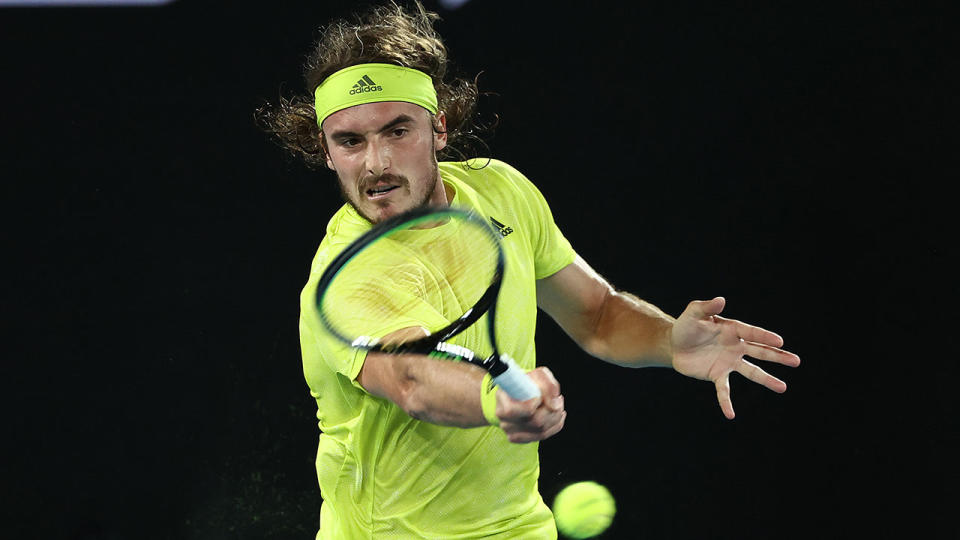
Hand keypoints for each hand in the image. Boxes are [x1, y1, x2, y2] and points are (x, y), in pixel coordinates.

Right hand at [496, 366, 566, 442]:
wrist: (520, 391)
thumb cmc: (528, 382)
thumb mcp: (538, 375)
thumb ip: (548, 384)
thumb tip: (554, 404)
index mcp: (502, 397)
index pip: (514, 410)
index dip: (533, 404)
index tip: (540, 397)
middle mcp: (502, 416)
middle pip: (534, 422)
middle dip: (552, 411)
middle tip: (557, 399)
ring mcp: (508, 429)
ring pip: (540, 431)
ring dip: (555, 418)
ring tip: (557, 406)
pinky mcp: (517, 437)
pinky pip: (541, 436)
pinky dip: (554, 426)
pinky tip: (555, 416)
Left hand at [671, 297, 800, 418]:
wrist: (673, 344)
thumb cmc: (686, 326)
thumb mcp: (693, 313)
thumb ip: (706, 306)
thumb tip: (721, 299)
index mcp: (732, 329)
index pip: (752, 333)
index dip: (765, 337)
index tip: (780, 342)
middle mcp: (735, 346)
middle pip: (760, 352)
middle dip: (778, 356)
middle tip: (796, 361)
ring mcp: (728, 362)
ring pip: (751, 371)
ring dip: (766, 379)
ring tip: (783, 388)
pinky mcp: (717, 374)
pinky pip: (724, 390)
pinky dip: (726, 402)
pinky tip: (730, 415)